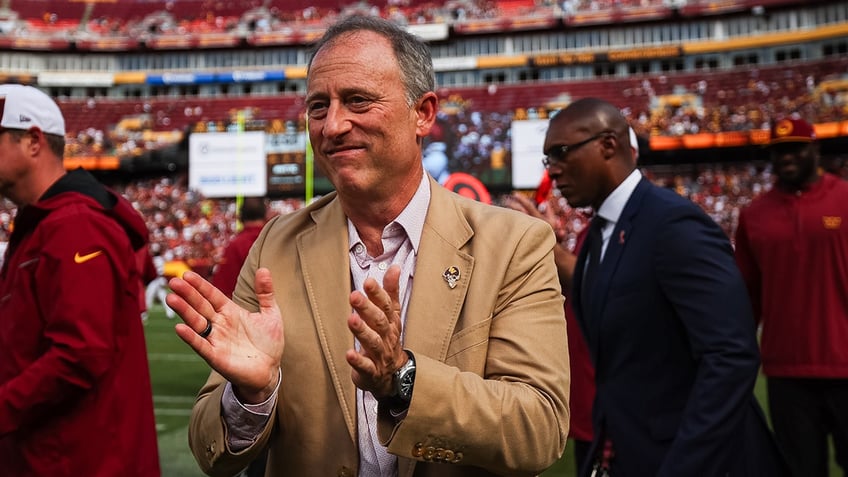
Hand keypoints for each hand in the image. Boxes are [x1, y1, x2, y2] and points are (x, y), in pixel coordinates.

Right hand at [166, 268, 282, 402]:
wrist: (270, 371)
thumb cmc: (269, 342)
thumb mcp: (270, 314)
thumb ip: (265, 293)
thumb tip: (264, 269)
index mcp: (230, 312)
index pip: (212, 295)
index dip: (201, 286)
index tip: (187, 275)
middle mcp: (219, 324)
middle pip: (200, 306)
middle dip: (188, 294)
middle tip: (173, 281)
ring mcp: (216, 340)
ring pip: (196, 323)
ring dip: (184, 311)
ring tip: (171, 299)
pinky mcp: (216, 356)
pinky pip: (200, 345)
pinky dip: (190, 337)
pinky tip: (179, 328)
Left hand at [345, 265, 406, 397]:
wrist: (394, 375)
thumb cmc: (389, 339)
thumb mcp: (392, 315)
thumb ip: (391, 291)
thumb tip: (394, 267)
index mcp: (392, 322)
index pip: (387, 305)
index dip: (378, 294)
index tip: (368, 282)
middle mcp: (388, 337)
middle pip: (380, 321)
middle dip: (367, 309)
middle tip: (354, 296)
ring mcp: (381, 355)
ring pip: (374, 342)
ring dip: (363, 331)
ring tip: (351, 319)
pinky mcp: (372, 371)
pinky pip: (366, 366)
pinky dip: (358, 361)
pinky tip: (349, 353)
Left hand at [505, 192, 565, 240]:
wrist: (545, 247)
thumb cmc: (549, 234)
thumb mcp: (553, 221)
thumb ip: (549, 211)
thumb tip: (546, 202)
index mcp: (537, 217)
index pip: (528, 205)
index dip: (521, 199)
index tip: (515, 193)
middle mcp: (530, 221)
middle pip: (518, 210)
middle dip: (511, 204)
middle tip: (506, 200)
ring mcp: (524, 228)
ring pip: (514, 217)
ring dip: (509, 212)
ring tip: (504, 208)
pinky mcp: (521, 233)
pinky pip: (513, 225)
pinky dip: (509, 220)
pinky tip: (504, 218)